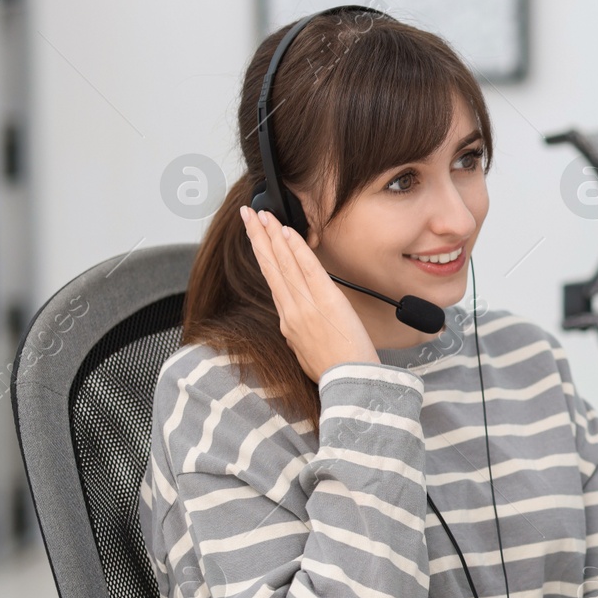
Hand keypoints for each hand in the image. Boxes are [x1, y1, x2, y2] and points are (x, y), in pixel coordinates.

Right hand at [241, 205, 378, 381]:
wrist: (350, 382)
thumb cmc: (333, 372)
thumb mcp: (305, 355)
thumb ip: (298, 335)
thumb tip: (295, 325)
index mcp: (288, 323)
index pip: (273, 281)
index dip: (262, 256)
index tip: (255, 237)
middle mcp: (292, 310)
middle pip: (271, 266)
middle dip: (258, 238)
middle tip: (248, 215)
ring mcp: (306, 304)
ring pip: (284, 263)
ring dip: (272, 236)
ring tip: (261, 215)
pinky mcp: (326, 300)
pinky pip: (307, 268)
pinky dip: (296, 248)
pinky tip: (287, 232)